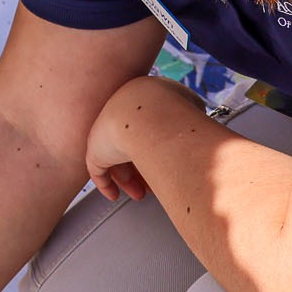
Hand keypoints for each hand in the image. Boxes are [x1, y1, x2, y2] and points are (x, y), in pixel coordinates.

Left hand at [84, 75, 185, 201]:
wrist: (152, 116)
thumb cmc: (177, 111)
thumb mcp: (192, 106)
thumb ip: (189, 114)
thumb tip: (197, 129)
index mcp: (140, 96)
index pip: (145, 125)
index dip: (157, 146)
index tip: (168, 160)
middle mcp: (118, 110)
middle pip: (130, 143)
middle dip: (143, 167)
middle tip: (153, 183)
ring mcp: (104, 128)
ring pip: (115, 158)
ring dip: (129, 180)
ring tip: (140, 194)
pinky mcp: (94, 147)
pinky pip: (98, 169)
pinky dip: (106, 184)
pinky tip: (113, 195)